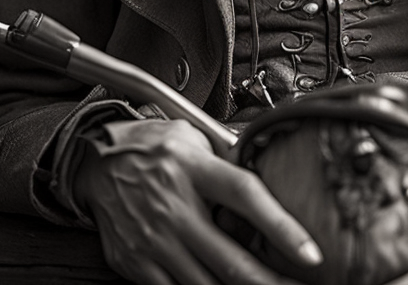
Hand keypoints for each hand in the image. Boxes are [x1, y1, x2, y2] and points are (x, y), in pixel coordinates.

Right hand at [74, 118, 322, 284]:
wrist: (95, 162)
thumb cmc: (154, 147)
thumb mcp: (193, 137)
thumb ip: (227, 157)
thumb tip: (269, 168)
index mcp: (193, 168)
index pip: (245, 195)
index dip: (282, 226)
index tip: (312, 254)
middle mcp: (174, 206)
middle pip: (231, 259)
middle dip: (272, 284)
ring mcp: (154, 240)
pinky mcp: (137, 264)